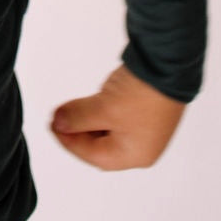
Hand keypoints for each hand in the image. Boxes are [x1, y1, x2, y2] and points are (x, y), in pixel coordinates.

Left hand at [49, 63, 185, 170]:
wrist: (168, 65)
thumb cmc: (142, 95)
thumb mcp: (104, 109)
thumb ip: (78, 118)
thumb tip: (58, 124)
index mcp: (134, 155)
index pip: (93, 155)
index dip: (69, 141)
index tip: (52, 125)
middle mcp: (142, 146)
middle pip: (101, 145)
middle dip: (78, 131)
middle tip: (58, 117)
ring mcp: (145, 127)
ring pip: (108, 129)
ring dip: (87, 120)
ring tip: (68, 109)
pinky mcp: (145, 109)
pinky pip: (117, 116)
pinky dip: (100, 111)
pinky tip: (89, 103)